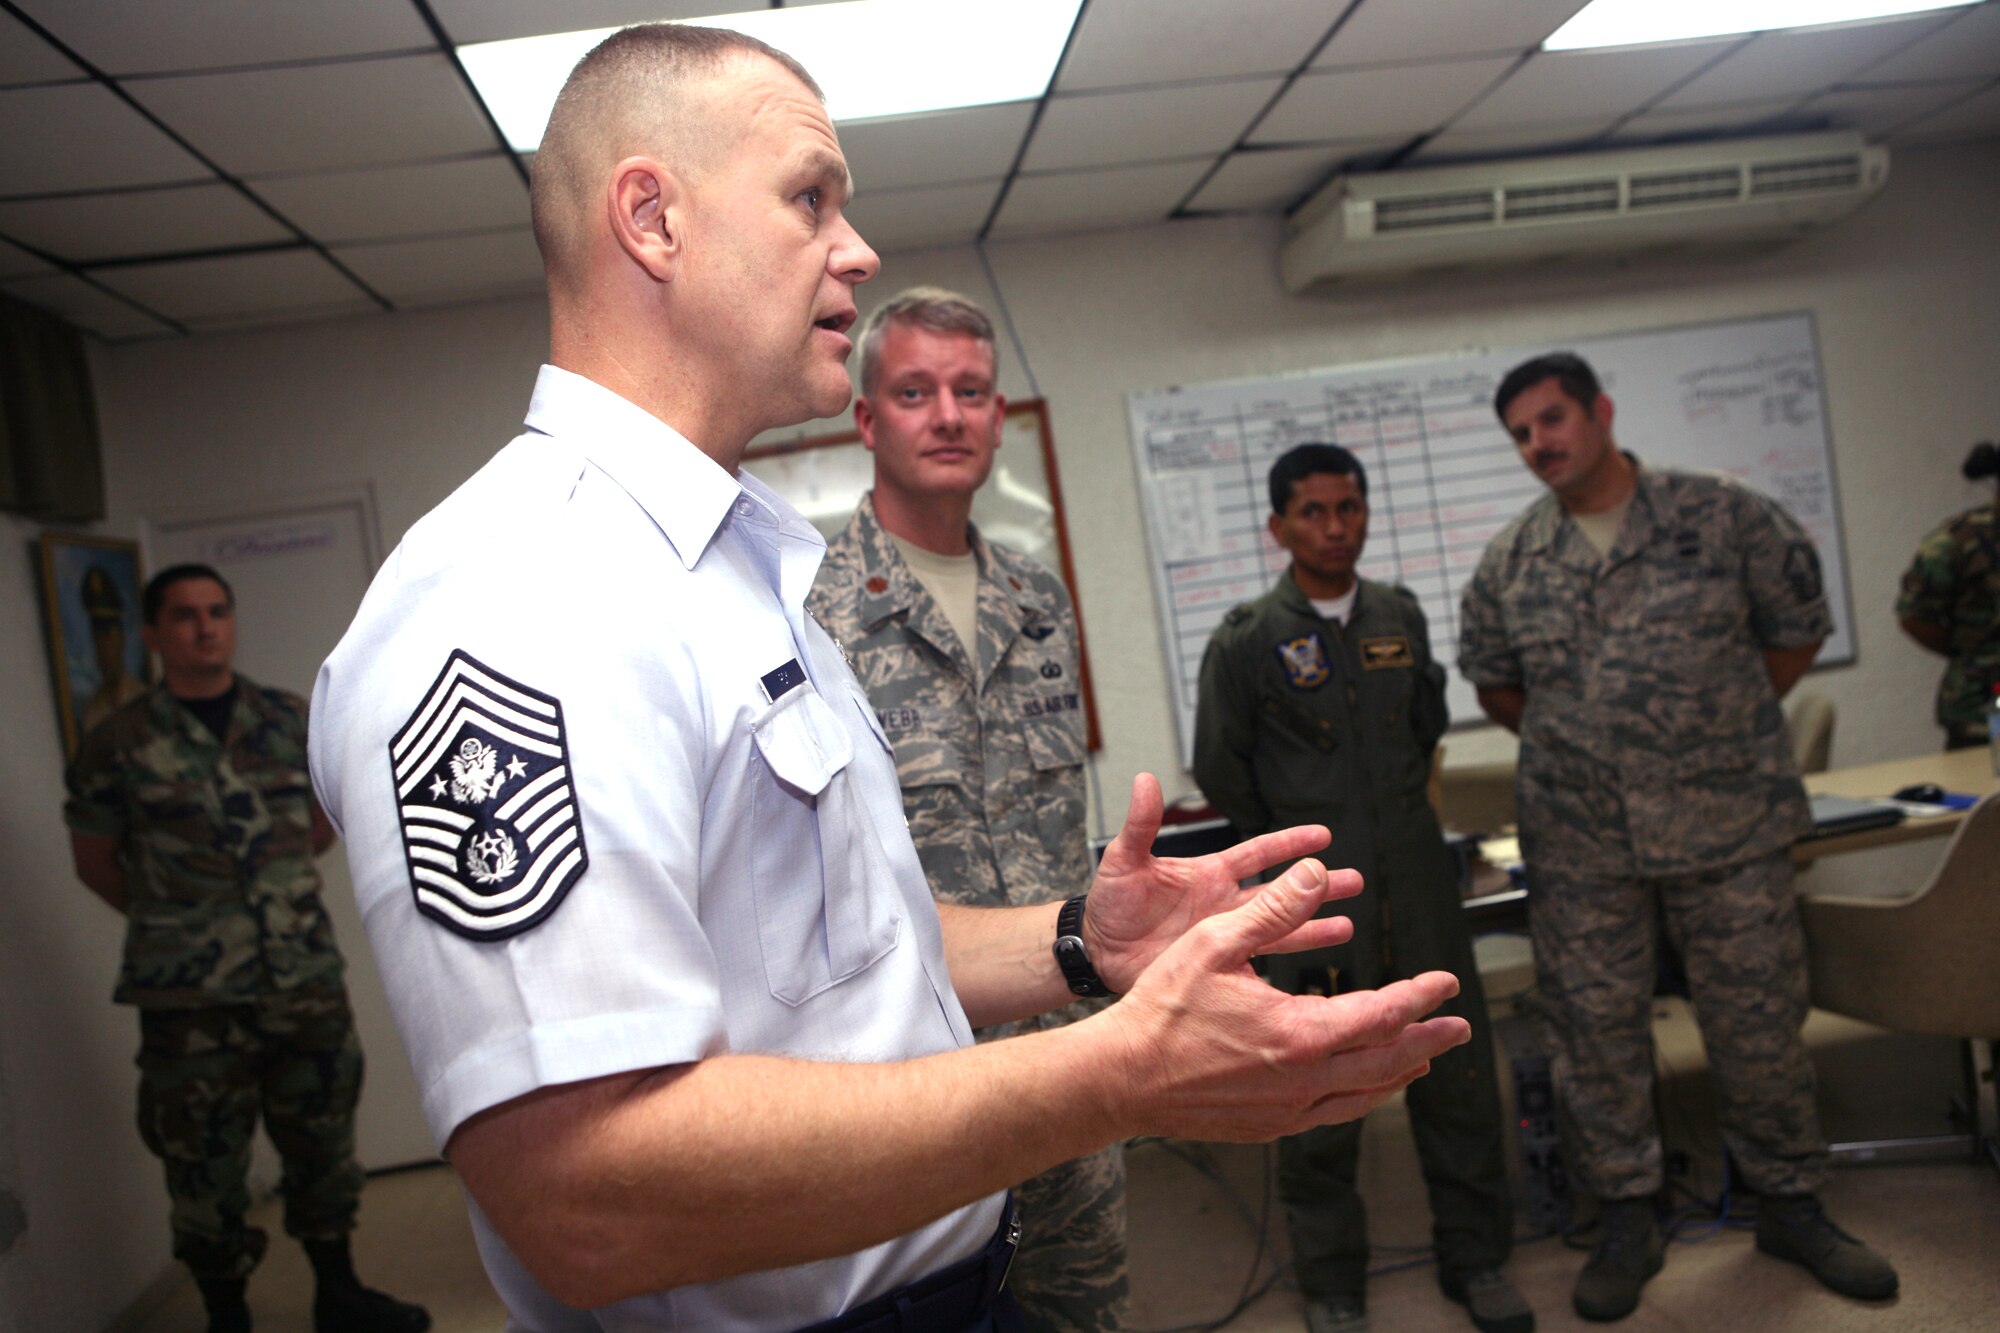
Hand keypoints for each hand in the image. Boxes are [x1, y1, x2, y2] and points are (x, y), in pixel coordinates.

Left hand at [1083, 773, 1353, 992]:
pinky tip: (1307, 968)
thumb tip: (1145, 779)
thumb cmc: (1109, 903)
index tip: (1323, 836)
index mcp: (1208, 873)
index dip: (1289, 843)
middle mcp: (1225, 903)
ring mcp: (1225, 935)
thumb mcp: (1123, 862)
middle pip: (1282, 891)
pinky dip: (1285, 965)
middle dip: (1317, 885)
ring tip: (1348, 925)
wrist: (1098, 951)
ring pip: (1280, 929)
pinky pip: (1261, 964)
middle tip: (1355, 881)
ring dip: (1313, 926)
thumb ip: (1140, 825)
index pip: (1257, 852)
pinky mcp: (1219, 966)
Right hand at [1097, 857, 1469, 1141]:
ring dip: (1400, 1072)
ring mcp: (1288, 1110)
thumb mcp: (1215, 943)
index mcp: (1299, 1033)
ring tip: (1424, 1058)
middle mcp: (1304, 1079)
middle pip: (1388, 1061)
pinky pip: (1333, 1114)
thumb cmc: (1162, 1009)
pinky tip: (1363, 1087)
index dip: (1420, 997)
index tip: (1445, 983)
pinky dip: (1361, 1096)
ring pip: (1364, 1094)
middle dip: (1429, 1040)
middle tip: (1459, 1028)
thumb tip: (1316, 873)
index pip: (1383, 1014)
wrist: (1122, 1078)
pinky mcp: (1269, 1127)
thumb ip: (1272, 909)